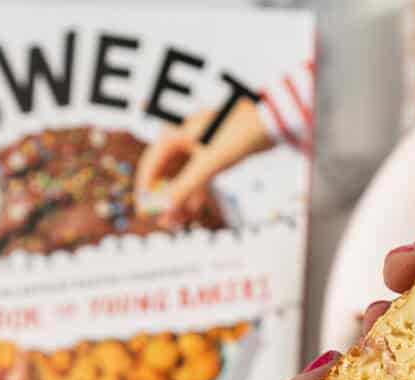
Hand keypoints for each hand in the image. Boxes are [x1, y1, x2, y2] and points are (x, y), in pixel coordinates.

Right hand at [136, 101, 272, 227]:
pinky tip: (194, 208)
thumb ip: (185, 187)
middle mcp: (180, 139)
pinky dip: (195, 191)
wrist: (268, 123)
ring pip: (182, 177)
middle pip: (165, 173)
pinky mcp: (211, 154)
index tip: (146, 212)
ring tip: (180, 220)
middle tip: (165, 221)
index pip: (150, 166)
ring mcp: (196, 147)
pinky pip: (197, 176)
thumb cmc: (236, 135)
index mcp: (172, 134)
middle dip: (164, 198)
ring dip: (180, 198)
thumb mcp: (208, 165)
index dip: (146, 190)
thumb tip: (166, 208)